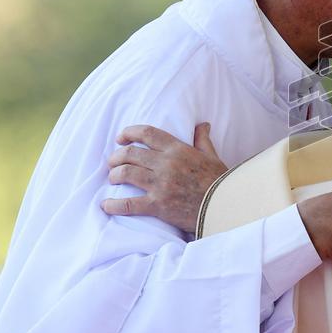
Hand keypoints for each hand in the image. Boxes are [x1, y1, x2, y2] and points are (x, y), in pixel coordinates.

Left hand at [100, 123, 226, 233]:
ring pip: (126, 173)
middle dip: (117, 156)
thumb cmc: (220, 182)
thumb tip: (202, 125)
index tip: (120, 138)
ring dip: (114, 175)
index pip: (147, 133)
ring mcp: (160, 185)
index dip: (129, 132)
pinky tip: (106, 205)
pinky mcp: (157, 205)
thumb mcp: (212, 157)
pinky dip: (113, 205)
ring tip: (113, 178)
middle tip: (113, 162)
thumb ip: (203, 140)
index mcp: (178, 150)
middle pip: (130, 153)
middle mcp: (166, 164)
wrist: (225, 208)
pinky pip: (128, 204)